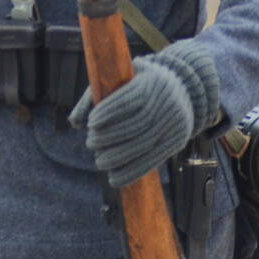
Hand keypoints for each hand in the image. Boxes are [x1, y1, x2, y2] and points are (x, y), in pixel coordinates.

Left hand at [68, 42, 220, 187]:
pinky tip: (115, 178)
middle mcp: (167, 103)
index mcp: (153, 82)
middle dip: (110, 137)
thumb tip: (75, 122)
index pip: (130, 100)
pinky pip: (154, 160)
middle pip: (138, 125)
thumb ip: (94, 96)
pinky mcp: (176, 141)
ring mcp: (174, 123)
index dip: (109, 112)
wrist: (184, 89)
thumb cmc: (139, 84)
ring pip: (146, 144)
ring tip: (100, 161)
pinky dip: (133, 172)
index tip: (91, 123)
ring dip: (119, 157)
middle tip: (91, 142)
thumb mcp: (118, 81)